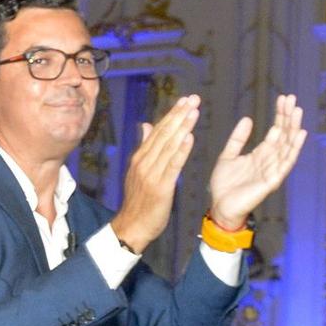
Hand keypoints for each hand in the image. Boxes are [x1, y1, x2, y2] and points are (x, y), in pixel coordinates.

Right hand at [107, 96, 200, 253]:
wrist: (131, 227)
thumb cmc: (138, 201)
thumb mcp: (138, 171)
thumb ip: (144, 147)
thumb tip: (145, 124)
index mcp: (140, 158)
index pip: (157, 131)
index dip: (171, 114)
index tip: (184, 100)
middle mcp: (144, 162)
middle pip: (163, 134)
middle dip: (179, 115)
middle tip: (193, 99)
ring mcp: (151, 174)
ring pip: (168, 146)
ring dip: (182, 127)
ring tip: (194, 111)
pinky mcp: (161, 187)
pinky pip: (172, 166)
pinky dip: (180, 151)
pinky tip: (189, 138)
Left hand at [207, 93, 307, 231]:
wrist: (220, 207)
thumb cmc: (224, 186)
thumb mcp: (228, 156)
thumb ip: (238, 139)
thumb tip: (248, 119)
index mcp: (261, 154)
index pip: (276, 131)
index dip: (280, 115)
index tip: (283, 98)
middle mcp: (270, 160)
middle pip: (284, 135)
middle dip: (288, 117)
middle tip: (292, 99)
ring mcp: (273, 170)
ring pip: (288, 145)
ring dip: (294, 127)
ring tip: (297, 110)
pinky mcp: (272, 180)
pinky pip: (286, 162)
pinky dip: (294, 148)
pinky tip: (300, 134)